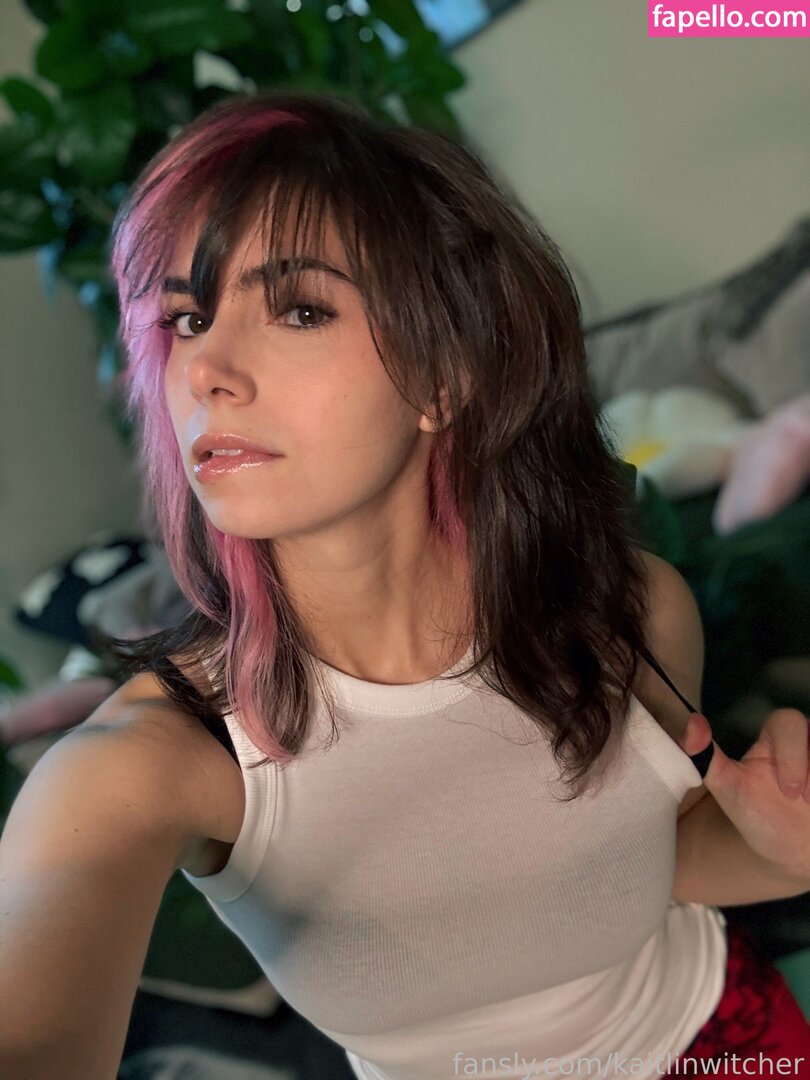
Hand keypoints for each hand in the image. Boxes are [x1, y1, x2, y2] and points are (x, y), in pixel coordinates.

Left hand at [680, 707, 809, 886]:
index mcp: (778, 738)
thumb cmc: (758, 814)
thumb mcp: (730, 789)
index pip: (788, 721)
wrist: (789, 851)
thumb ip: (707, 758)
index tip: (789, 791)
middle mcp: (808, 742)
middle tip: (805, 801)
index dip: (791, 752)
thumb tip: (692, 724)